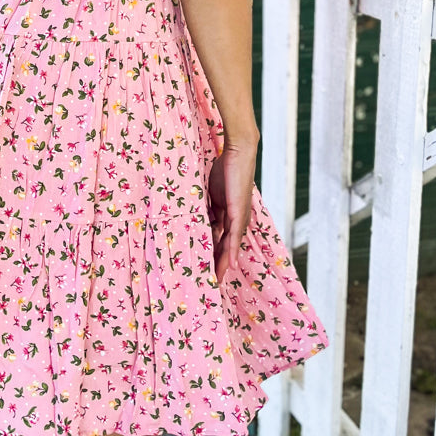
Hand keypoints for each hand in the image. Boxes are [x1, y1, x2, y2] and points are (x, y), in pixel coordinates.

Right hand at [207, 139, 256, 284]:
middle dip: (219, 265)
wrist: (239, 152)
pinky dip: (233, 251)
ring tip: (219, 280)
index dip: (213, 255)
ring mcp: (239, 217)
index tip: (207, 269)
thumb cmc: (226, 167)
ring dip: (225, 264)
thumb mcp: (211, 192)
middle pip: (226, 248)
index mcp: (227, 215)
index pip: (219, 240)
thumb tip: (196, 218)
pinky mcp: (239, 212)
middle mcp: (236, 220)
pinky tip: (231, 265)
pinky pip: (235, 235)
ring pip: (231, 246)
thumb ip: (207, 207)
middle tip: (212, 283)